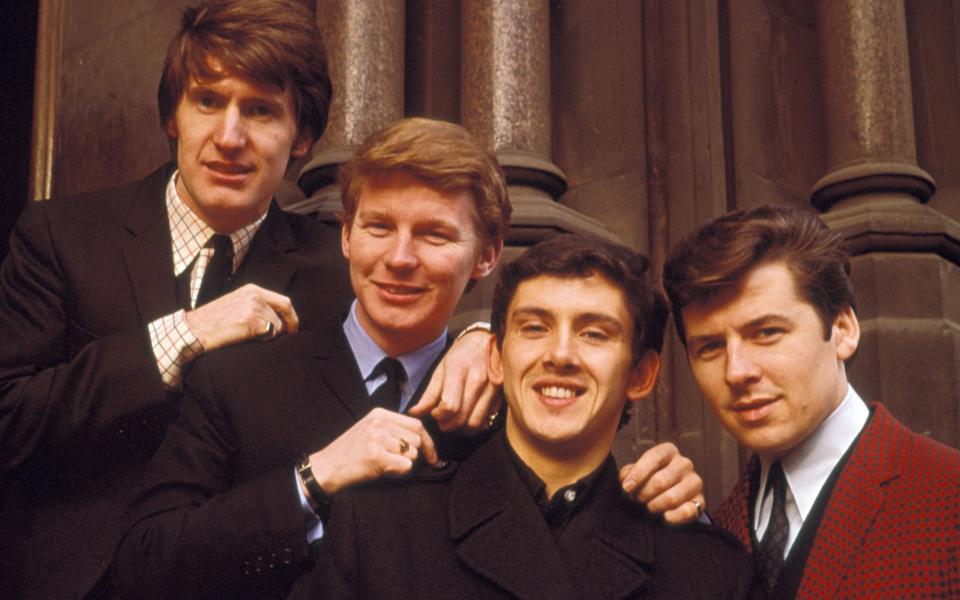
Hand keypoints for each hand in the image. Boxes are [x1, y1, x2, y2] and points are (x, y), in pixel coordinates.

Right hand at [184, 284, 296, 351]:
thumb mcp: (236, 304)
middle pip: (284, 314)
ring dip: (268, 336)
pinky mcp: (251, 322)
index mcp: (252, 290)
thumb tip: (279, 318)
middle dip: (286, 327)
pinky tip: (245, 338)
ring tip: (247, 336)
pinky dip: (262, 340)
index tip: (293, 328)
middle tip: (285, 337)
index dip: (292, 317)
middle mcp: (255, 295)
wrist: (194, 330)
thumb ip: (256, 305)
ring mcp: (253, 308)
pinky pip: (269, 335)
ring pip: (277, 328)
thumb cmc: (214, 322)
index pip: (284, 301)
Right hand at [307, 408, 438, 494]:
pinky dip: (399, 473)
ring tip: (384, 466)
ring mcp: (377, 438)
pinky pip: (405, 466)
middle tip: (404, 465)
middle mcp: (379, 422)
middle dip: (416, 455)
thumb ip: (393, 430)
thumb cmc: (350, 454)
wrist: (325, 468)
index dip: (428, 442)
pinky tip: (382, 472)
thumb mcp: (370, 431)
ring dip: (404, 465)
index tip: (432, 456)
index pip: (416, 424)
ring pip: (412, 454)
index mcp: (379, 413)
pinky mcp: (376, 456)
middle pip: (417, 438)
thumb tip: (423, 441)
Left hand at [408, 329, 499, 431]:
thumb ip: (429, 394)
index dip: (438, 415)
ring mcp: (493, 388)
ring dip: (462, 428)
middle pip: (462, 418)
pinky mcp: (500, 394)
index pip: (449, 406)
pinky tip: (468, 415)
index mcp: (459, 370)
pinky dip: (476, 423)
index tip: (434, 412)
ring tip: (455, 420)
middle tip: (442, 421)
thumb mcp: (441, 368)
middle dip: (448, 425)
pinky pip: (487, 419)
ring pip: (475, 423)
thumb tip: (415, 413)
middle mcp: (478, 380)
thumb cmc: (461, 355)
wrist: (486, 341)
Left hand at [619, 442, 704, 524]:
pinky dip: (673, 517)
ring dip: (655, 505)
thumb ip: (629, 473)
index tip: (626, 488)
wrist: (670, 498)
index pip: (654, 457)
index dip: (638, 473)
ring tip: (648, 507)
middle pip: (661, 480)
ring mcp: (695, 482)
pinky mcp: (701, 501)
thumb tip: (626, 480)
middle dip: (644, 493)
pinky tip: (664, 517)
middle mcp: (684, 464)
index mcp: (669, 451)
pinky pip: (688, 511)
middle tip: (637, 500)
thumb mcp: (638, 472)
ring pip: (672, 497)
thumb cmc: (649, 480)